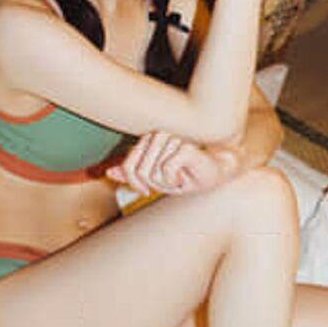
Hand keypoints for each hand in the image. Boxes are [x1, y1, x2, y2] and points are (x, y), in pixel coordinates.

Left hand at [105, 131, 227, 196]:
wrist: (218, 171)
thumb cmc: (188, 174)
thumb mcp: (157, 179)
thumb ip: (133, 173)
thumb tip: (109, 172)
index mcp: (150, 141)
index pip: (129, 163)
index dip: (132, 180)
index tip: (144, 190)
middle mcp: (160, 136)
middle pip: (138, 168)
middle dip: (151, 183)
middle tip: (167, 183)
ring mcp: (173, 139)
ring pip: (151, 169)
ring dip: (163, 181)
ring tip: (176, 178)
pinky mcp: (185, 147)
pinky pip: (166, 169)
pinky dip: (173, 179)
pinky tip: (183, 177)